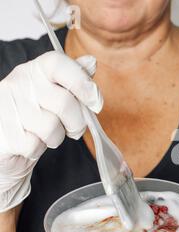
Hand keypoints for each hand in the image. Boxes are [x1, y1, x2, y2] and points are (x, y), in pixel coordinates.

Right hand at [0, 52, 102, 212]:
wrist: (8, 144)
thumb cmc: (36, 120)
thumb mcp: (56, 97)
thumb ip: (74, 80)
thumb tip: (91, 61)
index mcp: (33, 71)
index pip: (57, 63)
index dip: (82, 81)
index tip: (96, 102)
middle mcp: (17, 83)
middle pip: (64, 102)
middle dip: (76, 123)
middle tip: (72, 129)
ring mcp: (5, 106)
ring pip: (50, 127)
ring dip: (55, 138)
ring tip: (44, 135)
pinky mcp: (1, 131)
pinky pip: (34, 145)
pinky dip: (37, 149)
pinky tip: (28, 144)